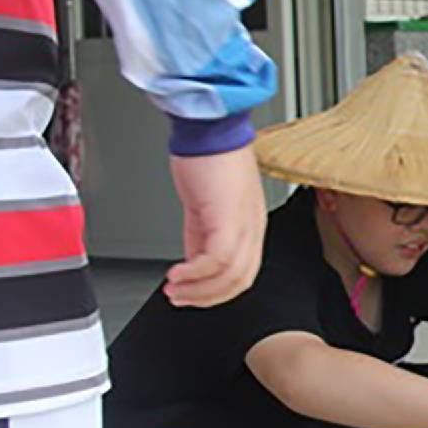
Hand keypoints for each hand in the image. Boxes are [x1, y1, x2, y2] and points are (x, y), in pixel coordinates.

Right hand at [166, 146, 266, 306]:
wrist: (210, 129)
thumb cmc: (210, 158)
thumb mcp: (206, 206)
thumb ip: (202, 234)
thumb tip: (192, 262)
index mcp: (250, 225)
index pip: (243, 272)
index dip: (217, 291)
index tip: (192, 295)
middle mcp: (253, 227)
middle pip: (240, 280)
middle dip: (207, 298)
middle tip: (180, 299)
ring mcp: (243, 223)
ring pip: (230, 275)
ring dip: (198, 290)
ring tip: (174, 290)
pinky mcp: (227, 217)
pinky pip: (217, 259)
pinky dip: (195, 273)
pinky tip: (176, 274)